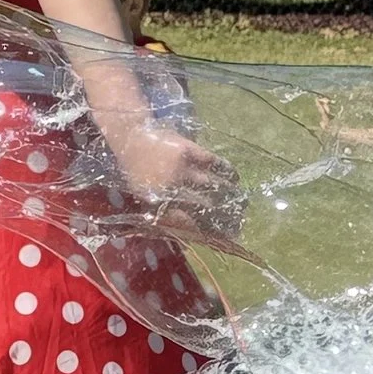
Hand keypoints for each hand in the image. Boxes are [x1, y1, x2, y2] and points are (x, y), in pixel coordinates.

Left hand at [116, 126, 244, 238]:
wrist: (131, 138)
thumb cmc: (138, 172)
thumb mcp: (145, 197)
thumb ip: (165, 214)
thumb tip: (190, 236)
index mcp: (159, 203)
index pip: (190, 223)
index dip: (209, 231)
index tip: (223, 235)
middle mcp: (172, 187)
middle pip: (206, 206)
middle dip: (224, 216)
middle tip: (237, 221)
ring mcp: (181, 167)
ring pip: (213, 185)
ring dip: (230, 195)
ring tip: (241, 201)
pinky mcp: (188, 149)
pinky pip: (214, 163)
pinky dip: (227, 172)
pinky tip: (234, 178)